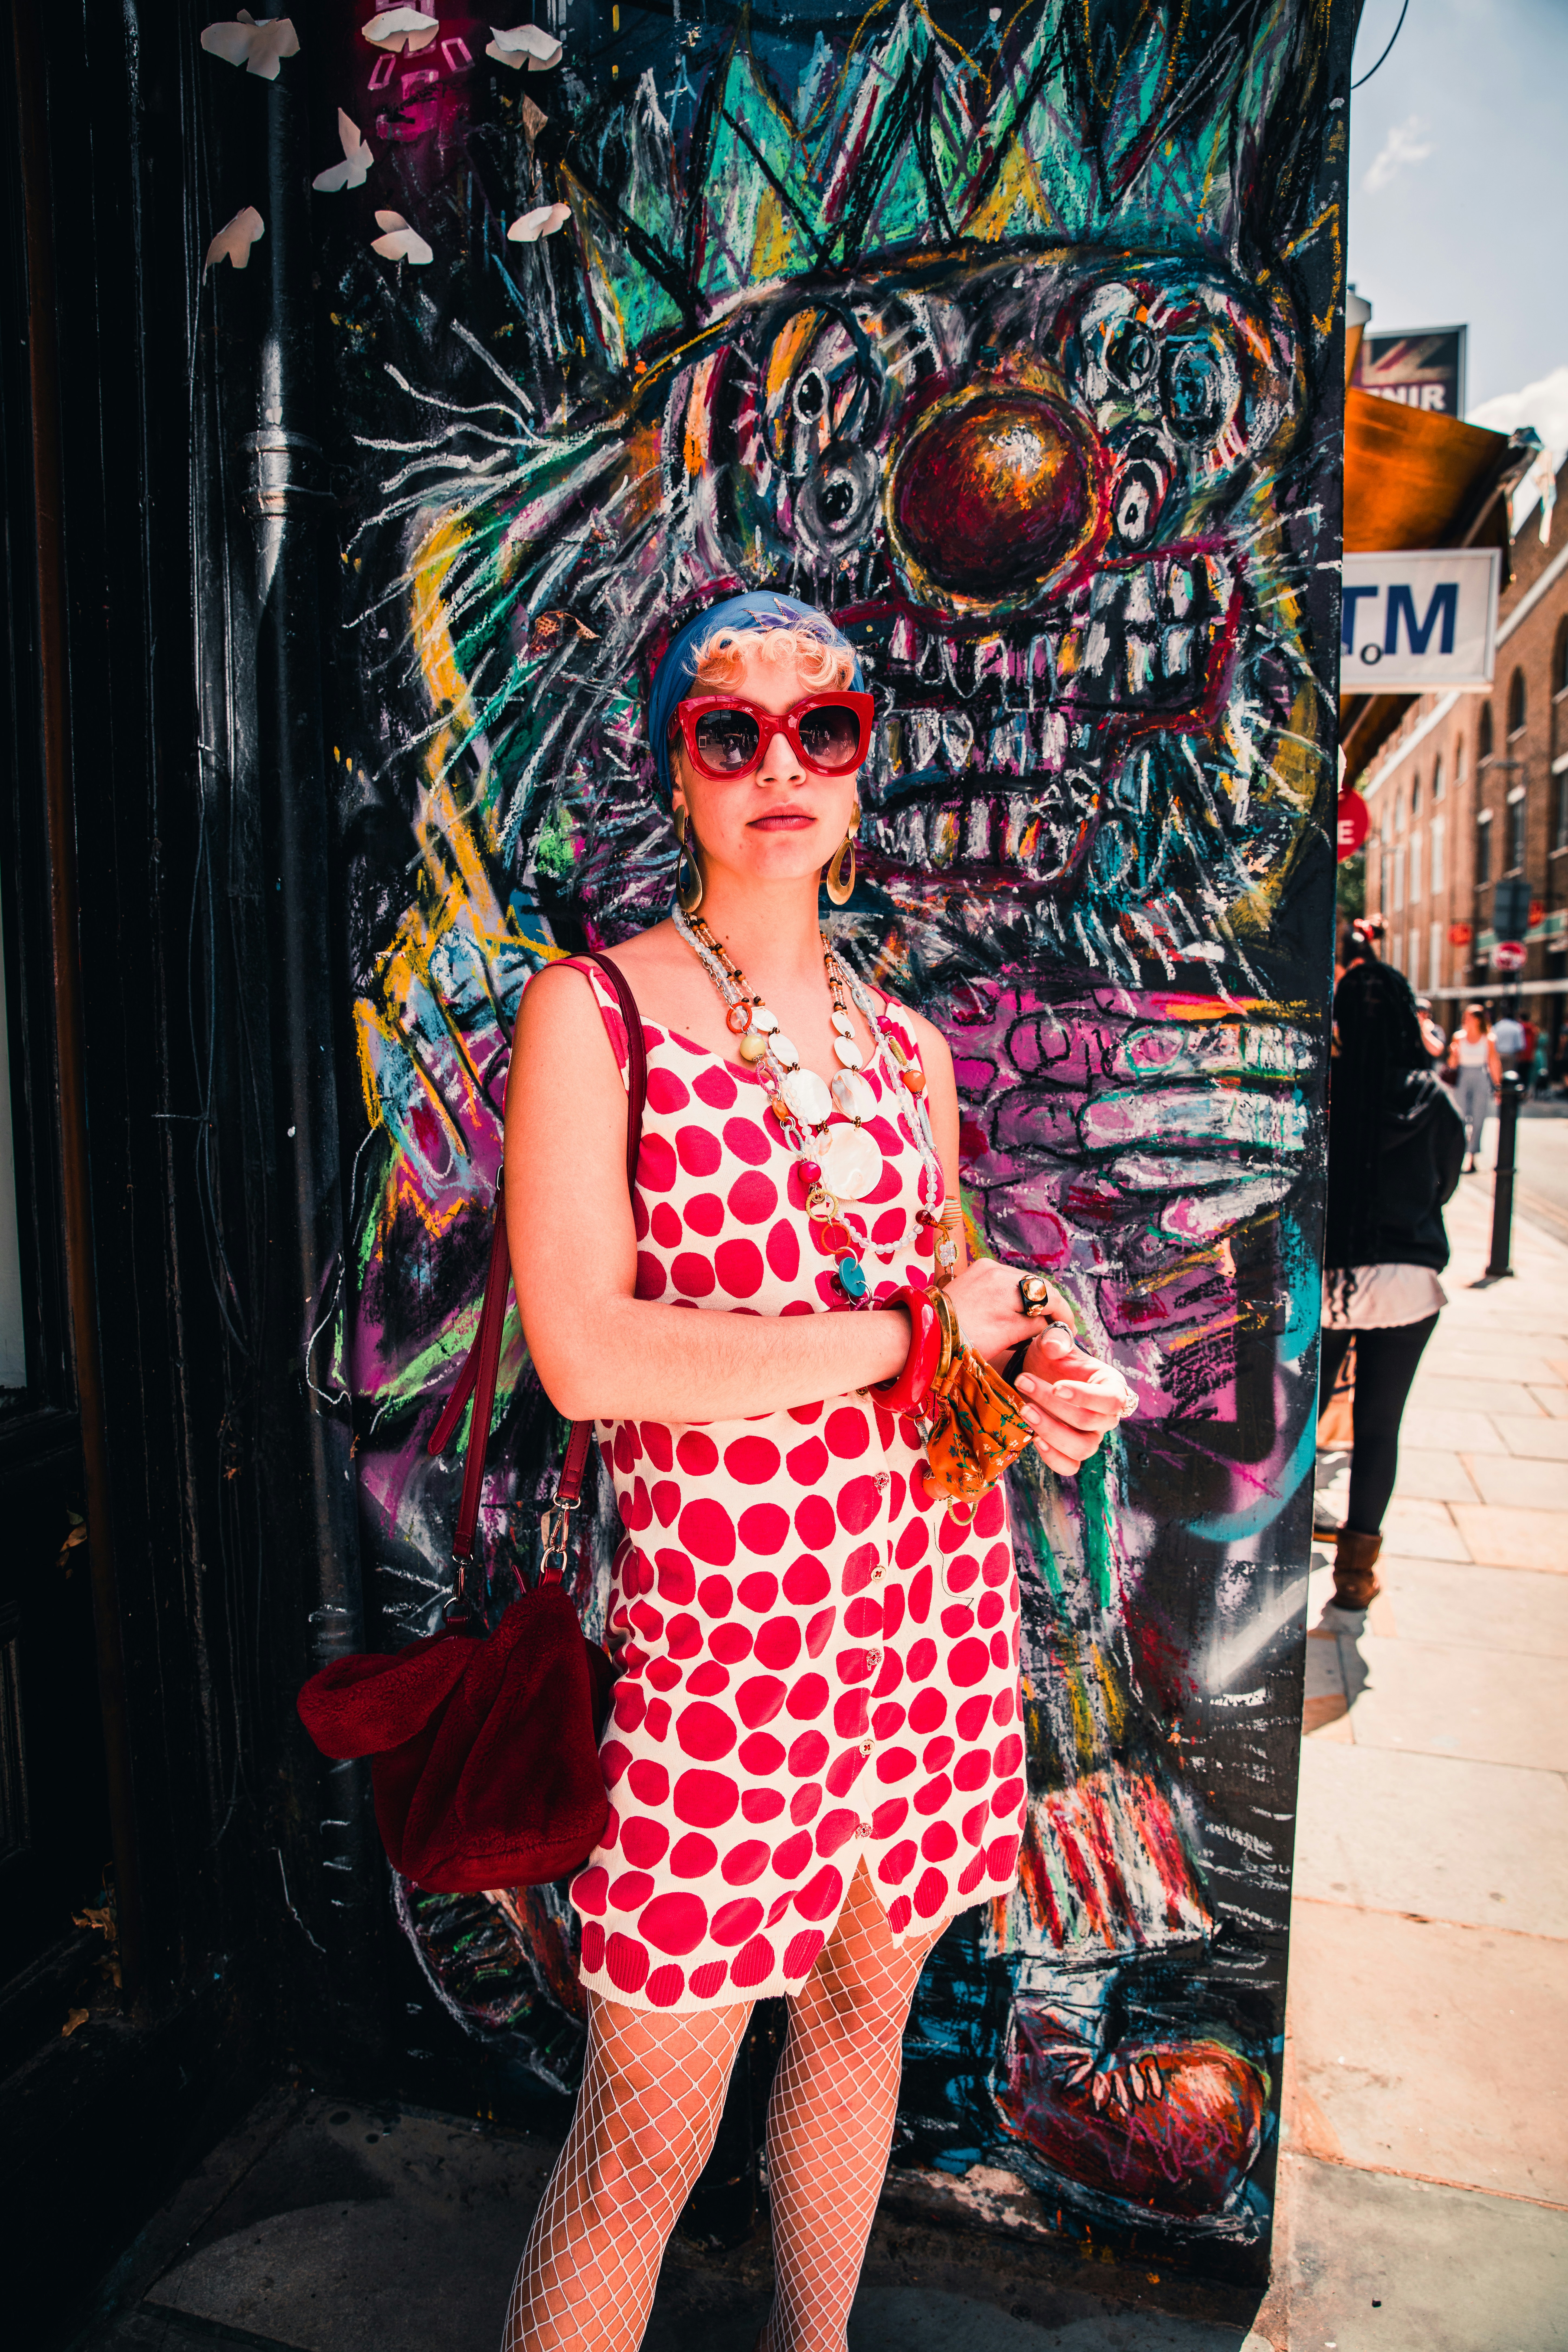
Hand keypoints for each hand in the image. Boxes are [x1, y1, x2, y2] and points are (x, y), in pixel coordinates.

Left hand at [943, 1257, 1070, 1363]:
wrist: (922, 1332)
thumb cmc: (966, 1339)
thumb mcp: (1008, 1335)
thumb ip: (1035, 1325)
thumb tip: (1050, 1323)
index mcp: (1008, 1283)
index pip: (1049, 1294)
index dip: (1063, 1314)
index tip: (1070, 1330)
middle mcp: (997, 1268)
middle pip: (1035, 1287)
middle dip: (1047, 1307)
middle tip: (1054, 1328)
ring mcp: (983, 1269)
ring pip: (1018, 1285)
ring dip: (1029, 1302)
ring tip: (1034, 1324)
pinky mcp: (973, 1274)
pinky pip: (1002, 1284)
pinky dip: (1011, 1298)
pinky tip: (1013, 1314)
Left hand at [1013, 1325, 1134, 1475]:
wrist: (1036, 1375)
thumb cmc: (1051, 1359)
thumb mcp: (1052, 1342)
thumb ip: (1055, 1338)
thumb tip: (1055, 1346)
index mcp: (1110, 1385)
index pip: (1111, 1399)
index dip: (1086, 1396)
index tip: (1057, 1387)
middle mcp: (1106, 1415)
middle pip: (1091, 1422)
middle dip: (1055, 1406)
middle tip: (1023, 1382)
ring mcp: (1090, 1435)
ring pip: (1082, 1448)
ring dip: (1051, 1432)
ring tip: (1025, 1410)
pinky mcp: (1072, 1451)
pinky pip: (1070, 1466)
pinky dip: (1053, 1458)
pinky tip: (1034, 1439)